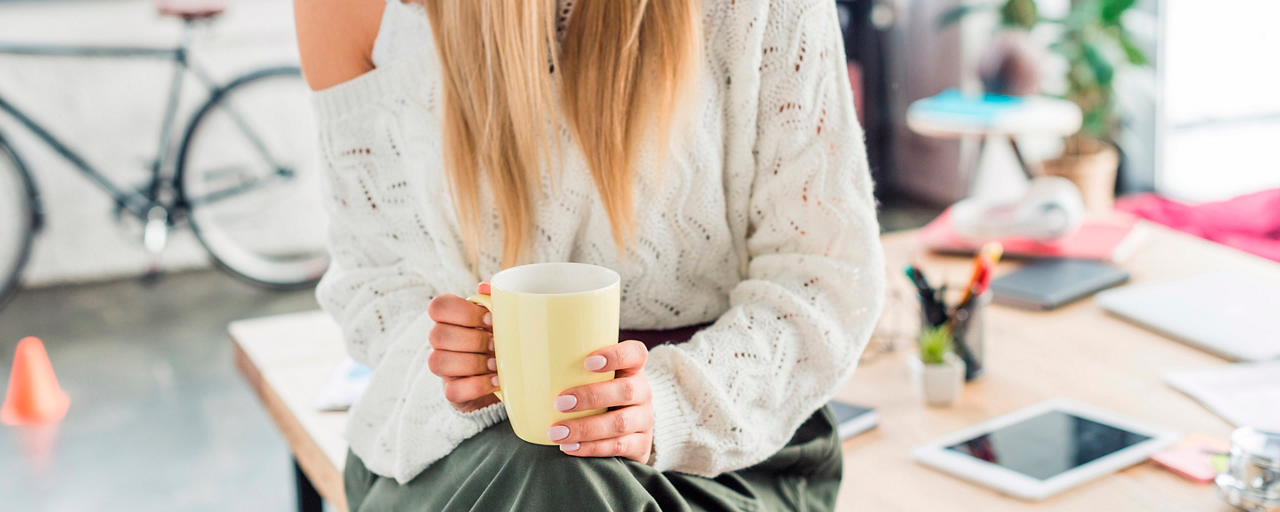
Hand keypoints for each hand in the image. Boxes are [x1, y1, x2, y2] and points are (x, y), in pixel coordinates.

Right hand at [427, 282, 499, 411]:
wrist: (509, 377)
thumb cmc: (502, 340)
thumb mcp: (502, 319)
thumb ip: (495, 299)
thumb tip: (486, 286)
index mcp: (451, 319)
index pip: (438, 306)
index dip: (462, 312)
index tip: (491, 319)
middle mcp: (441, 342)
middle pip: (437, 335)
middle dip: (472, 339)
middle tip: (496, 344)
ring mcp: (444, 368)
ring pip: (437, 362)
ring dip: (472, 362)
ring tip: (496, 364)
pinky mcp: (452, 392)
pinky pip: (452, 390)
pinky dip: (477, 385)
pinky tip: (497, 381)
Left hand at [547, 340, 653, 463]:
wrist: (625, 430)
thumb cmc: (594, 395)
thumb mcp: (587, 378)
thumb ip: (557, 368)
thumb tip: (505, 369)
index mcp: (631, 368)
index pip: (635, 354)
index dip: (616, 356)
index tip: (587, 362)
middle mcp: (643, 392)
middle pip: (627, 390)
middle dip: (592, 396)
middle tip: (559, 402)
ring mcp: (644, 419)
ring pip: (621, 422)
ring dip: (586, 428)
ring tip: (556, 432)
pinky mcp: (641, 445)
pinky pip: (619, 447)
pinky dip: (592, 448)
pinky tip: (570, 447)